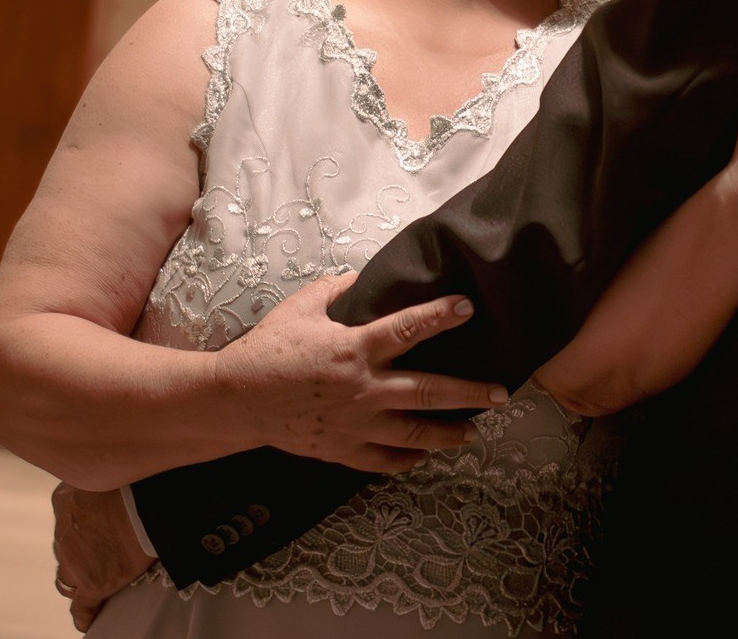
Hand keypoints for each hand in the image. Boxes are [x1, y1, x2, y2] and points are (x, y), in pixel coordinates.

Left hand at [52, 481, 153, 631]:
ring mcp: (75, 559)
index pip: (64, 520)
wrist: (149, 501)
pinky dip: (85, 614)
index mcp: (64, 499)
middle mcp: (63, 529)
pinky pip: (82, 606)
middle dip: (78, 553)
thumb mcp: (114, 470)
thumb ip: (107, 477)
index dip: (78, 527)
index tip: (91, 529)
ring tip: (96, 582)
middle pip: (65, 549)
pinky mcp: (92, 582)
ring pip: (68, 577)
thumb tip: (121, 469)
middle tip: (99, 554)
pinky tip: (88, 620)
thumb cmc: (139, 479)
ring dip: (79, 579)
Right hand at [211, 274, 510, 471]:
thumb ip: (336, 290)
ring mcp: (355, 424)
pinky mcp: (342, 449)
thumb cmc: (268, 349)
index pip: (408, 329)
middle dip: (469, 392)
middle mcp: (363, 389)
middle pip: (427, 392)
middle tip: (501, 393)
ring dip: (448, 433)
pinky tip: (424, 454)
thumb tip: (364, 277)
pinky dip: (407, 459)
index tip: (468, 307)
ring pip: (414, 432)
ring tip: (474, 432)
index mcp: (354, 349)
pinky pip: (384, 460)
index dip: (440, 316)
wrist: (236, 400)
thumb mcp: (301, 307)